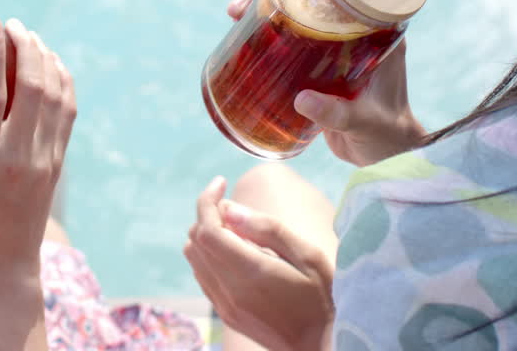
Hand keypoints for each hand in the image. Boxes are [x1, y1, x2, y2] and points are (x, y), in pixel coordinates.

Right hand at [0, 17, 74, 350]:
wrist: (0, 259)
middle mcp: (17, 153)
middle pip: (33, 86)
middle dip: (27, 47)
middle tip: (13, 26)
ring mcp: (43, 157)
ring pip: (55, 95)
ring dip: (46, 59)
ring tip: (31, 37)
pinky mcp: (58, 161)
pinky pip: (68, 111)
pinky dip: (63, 81)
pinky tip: (53, 64)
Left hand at [185, 177, 333, 350]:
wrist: (321, 346)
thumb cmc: (323, 298)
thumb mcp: (308, 257)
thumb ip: (268, 230)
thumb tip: (229, 207)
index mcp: (251, 273)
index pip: (208, 230)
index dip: (207, 200)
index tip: (221, 182)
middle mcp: (230, 290)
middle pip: (196, 239)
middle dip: (209, 214)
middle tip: (237, 208)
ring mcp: (225, 305)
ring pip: (193, 256)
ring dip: (206, 233)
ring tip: (238, 230)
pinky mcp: (225, 313)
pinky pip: (201, 274)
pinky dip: (208, 253)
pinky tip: (235, 251)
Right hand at [226, 0, 425, 166]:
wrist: (387, 155)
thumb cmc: (387, 135)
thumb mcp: (364, 121)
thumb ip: (337, 114)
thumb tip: (301, 100)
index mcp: (378, 29)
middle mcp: (357, 29)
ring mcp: (336, 43)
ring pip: (298, 10)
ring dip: (265, 4)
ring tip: (234, 11)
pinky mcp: (318, 62)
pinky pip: (290, 36)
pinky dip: (266, 31)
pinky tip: (242, 32)